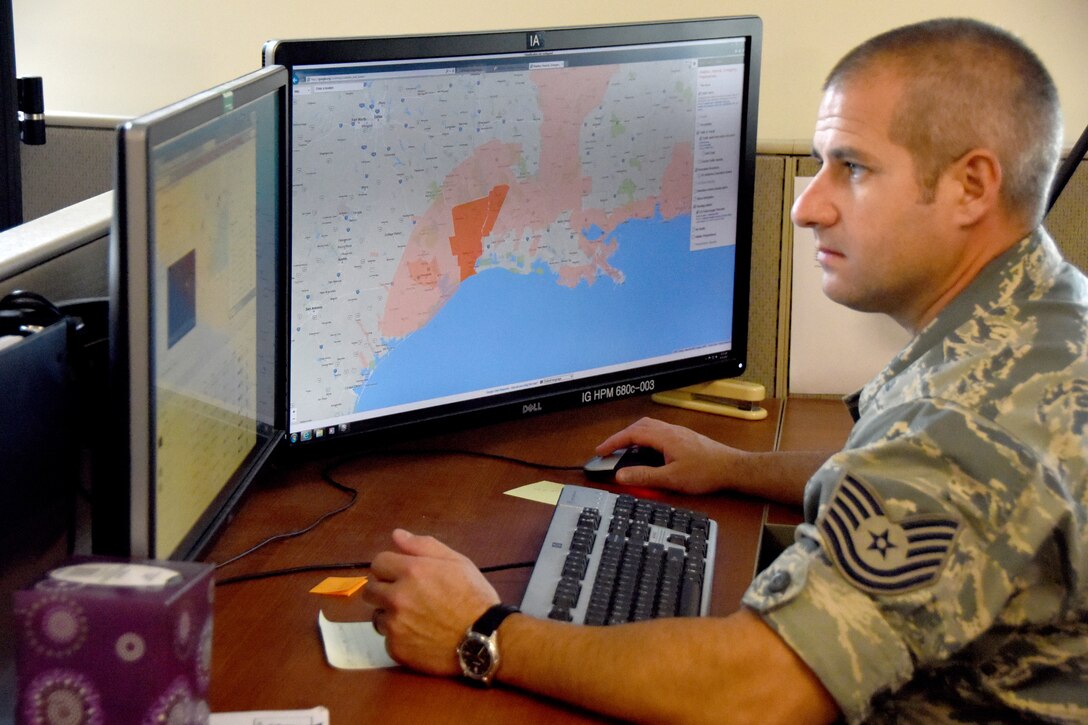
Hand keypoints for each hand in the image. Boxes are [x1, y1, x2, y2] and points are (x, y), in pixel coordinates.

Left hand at [363, 529, 498, 675]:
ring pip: (378, 615)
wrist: (485, 639)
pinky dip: (400, 637)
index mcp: (411, 571)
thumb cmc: (474, 596)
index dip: (390, 567)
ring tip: (416, 618)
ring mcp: (394, 625)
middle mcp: (397, 597)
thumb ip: (423, 546)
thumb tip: (396, 535)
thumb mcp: (457, 562)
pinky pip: (388, 639)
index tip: (402, 575)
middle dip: (384, 590)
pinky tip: (420, 636)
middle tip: (406, 596)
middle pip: (370, 589)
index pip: (378, 562)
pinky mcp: (396, 649)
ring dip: (391, 615)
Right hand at [594, 417, 742, 494]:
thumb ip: (645, 477)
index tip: (600, 450)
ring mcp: (678, 433)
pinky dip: (646, 439)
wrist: (732, 468)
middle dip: (621, 436)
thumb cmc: (707, 472)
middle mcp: (670, 431)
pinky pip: (659, 432)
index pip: (631, 434)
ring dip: (634, 436)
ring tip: (625, 450)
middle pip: (639, 426)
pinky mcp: (685, 439)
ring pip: (649, 428)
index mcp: (665, 437)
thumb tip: (621, 475)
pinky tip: (648, 452)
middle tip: (610, 450)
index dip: (613, 441)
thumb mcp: (672, 479)